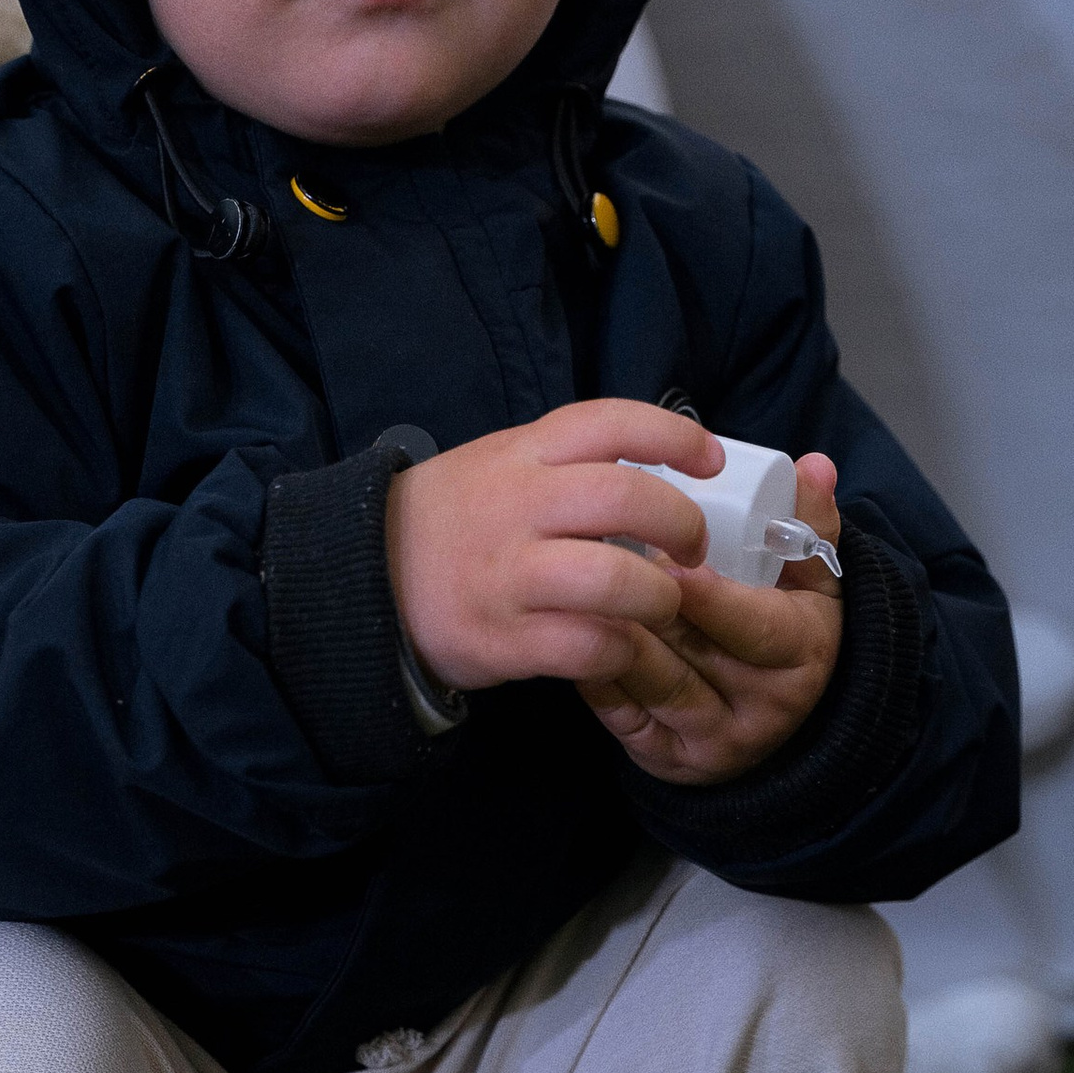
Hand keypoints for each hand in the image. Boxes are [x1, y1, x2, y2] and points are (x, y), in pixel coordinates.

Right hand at [385, 400, 729, 692]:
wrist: (364, 580)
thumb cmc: (453, 521)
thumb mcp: (498, 464)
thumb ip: (568, 462)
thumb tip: (661, 468)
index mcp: (521, 455)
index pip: (610, 423)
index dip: (674, 435)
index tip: (708, 459)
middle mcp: (517, 507)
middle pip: (627, 499)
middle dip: (682, 524)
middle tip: (694, 549)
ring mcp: (509, 576)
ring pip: (616, 581)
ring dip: (659, 597)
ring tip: (661, 605)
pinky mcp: (502, 639)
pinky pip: (589, 645)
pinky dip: (620, 650)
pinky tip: (620, 646)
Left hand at [580, 451, 843, 783]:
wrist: (779, 716)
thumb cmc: (789, 627)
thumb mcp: (814, 578)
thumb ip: (810, 520)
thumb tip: (814, 466)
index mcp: (803, 654)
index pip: (756, 625)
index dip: (711, 596)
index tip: (668, 559)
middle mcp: (762, 708)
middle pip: (694, 652)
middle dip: (645, 606)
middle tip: (597, 559)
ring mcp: (712, 739)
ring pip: (650, 683)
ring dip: (610, 633)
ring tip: (573, 587)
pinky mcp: (667, 760)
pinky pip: (618, 714)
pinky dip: (590, 670)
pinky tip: (565, 630)